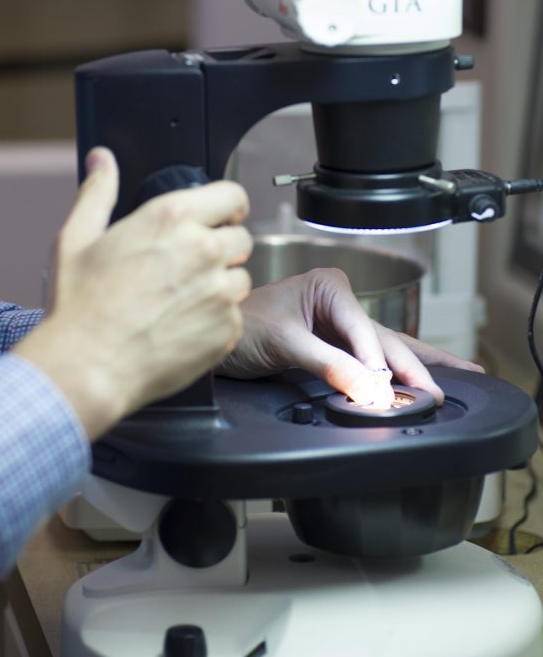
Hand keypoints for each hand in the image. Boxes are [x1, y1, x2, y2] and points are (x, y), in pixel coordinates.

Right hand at [14, 148, 251, 438]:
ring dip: (221, 287)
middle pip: (241, 238)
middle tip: (189, 269)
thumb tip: (102, 161)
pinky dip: (216, 324)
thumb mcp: (77, 237)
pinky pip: (235, 319)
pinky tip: (183, 328)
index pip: (232, 196)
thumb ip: (98, 191)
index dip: (229, 207)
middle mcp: (203, 249)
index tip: (222, 218)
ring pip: (241, 279)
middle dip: (221, 249)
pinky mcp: (226, 329)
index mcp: (172, 218)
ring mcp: (219, 291)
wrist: (87, 366)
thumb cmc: (81, 306)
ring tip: (182, 302)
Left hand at [218, 268, 483, 405]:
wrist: (218, 337)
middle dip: (414, 368)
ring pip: (388, 350)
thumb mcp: (283, 342)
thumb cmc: (243, 325)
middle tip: (437, 395)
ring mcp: (342, 327)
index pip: (363, 329)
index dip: (375, 362)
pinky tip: (431, 376)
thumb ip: (326, 363)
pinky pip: (374, 361)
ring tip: (465, 377)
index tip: (385, 391)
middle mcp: (342, 303)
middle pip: (385, 340)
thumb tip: (367, 386)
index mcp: (330, 287)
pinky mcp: (338, 349)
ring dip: (420, 368)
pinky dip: (400, 373)